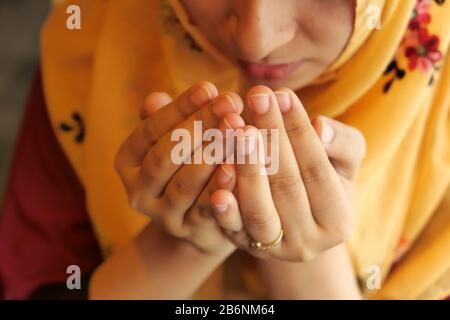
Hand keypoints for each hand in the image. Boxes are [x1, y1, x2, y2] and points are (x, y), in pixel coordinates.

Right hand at [115, 82, 244, 253]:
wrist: (201, 218)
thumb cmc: (190, 163)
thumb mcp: (176, 139)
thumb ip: (169, 119)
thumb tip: (156, 98)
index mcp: (128, 161)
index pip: (150, 129)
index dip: (180, 108)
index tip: (209, 88)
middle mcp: (138, 190)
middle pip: (165, 155)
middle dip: (199, 127)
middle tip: (229, 104)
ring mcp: (162, 215)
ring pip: (184, 184)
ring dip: (211, 155)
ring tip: (238, 129)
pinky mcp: (189, 232)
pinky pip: (206, 210)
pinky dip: (221, 188)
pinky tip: (239, 167)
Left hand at [210, 86, 365, 260]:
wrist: (298, 224)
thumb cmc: (323, 183)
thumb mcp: (344, 164)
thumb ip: (343, 144)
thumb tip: (320, 127)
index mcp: (338, 221)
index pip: (317, 169)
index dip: (299, 130)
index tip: (283, 94)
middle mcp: (307, 242)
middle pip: (286, 185)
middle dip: (271, 137)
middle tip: (256, 97)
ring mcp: (273, 249)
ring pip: (258, 209)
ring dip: (246, 165)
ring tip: (236, 126)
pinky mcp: (244, 246)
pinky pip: (231, 227)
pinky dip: (225, 203)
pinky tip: (219, 173)